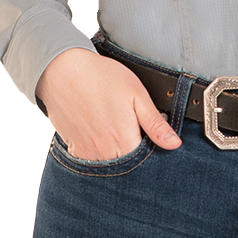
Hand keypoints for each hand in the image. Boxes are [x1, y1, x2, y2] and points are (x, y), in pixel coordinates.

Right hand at [35, 47, 181, 159]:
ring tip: (114, 125)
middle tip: (131, 125)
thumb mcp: (137, 95)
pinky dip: (100, 152)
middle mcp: (105, 155)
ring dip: (117, 153)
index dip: (152, 148)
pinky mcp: (74, 150)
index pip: (147, 162)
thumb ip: (155, 124)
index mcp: (124, 143)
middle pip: (128, 166)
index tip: (149, 132)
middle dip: (135, 152)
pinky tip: (100, 130)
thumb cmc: (102, 78)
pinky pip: (92, 162)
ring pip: (110, 165)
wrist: (63, 71)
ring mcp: (87, 155)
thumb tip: (175, 145)